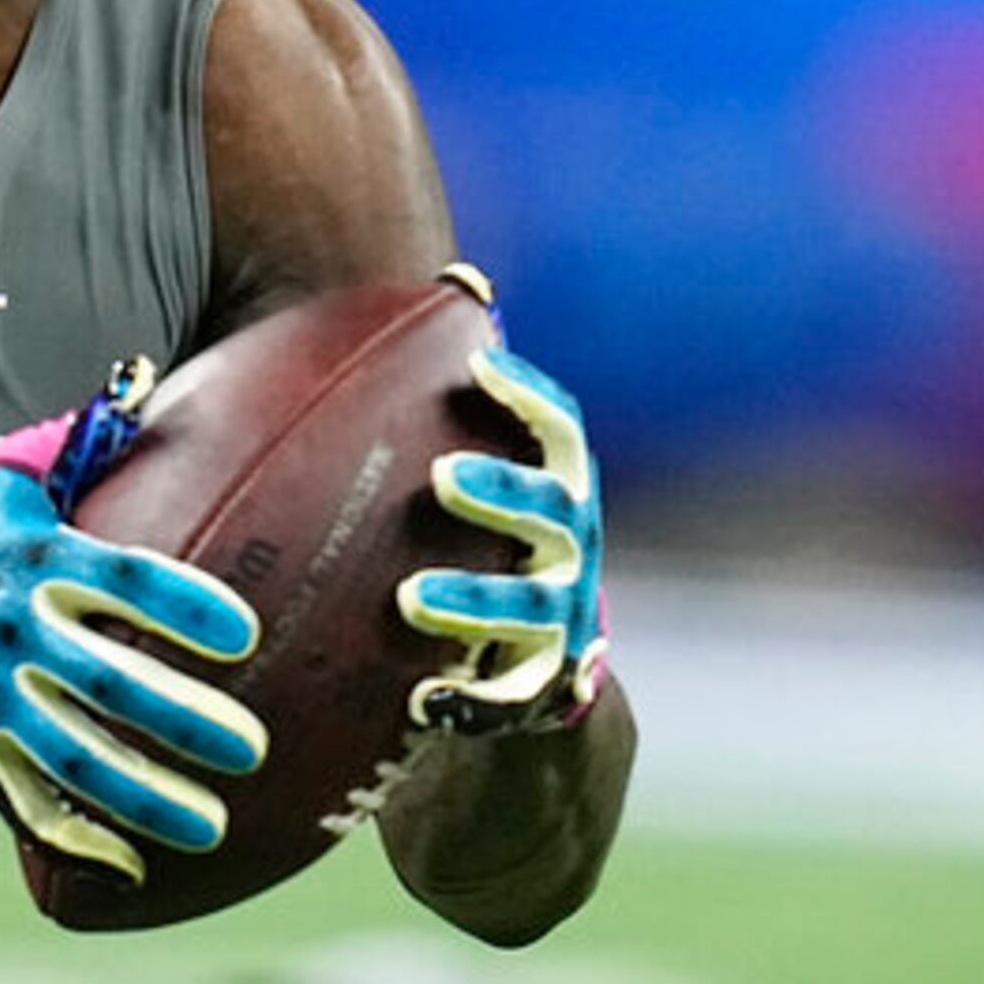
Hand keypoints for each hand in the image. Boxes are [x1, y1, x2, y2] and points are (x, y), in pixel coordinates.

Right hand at [0, 360, 266, 882]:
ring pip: (74, 753)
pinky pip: (26, 796)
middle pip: (107, 682)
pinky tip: (131, 867)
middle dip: (179, 719)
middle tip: (248, 747)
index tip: (244, 633)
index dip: (182, 607)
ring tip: (210, 823)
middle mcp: (18, 632)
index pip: (123, 581)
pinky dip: (75, 836)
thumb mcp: (13, 474)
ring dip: (142, 793)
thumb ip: (82, 442)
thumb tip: (145, 384)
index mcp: (40, 561)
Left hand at [396, 274, 605, 734]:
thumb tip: (455, 279)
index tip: (477, 364)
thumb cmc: (488, 547)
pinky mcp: (540, 688)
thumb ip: (453, 405)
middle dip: (503, 492)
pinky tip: (421, 704)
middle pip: (552, 512)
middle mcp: (572, 549)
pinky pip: (509, 701)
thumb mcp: (484, 482)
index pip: (563, 430)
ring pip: (530, 609)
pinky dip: (471, 704)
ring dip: (475, 602)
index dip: (527, 395)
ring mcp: (562, 620)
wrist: (542, 670)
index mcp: (561, 489)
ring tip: (411, 600)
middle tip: (441, 478)